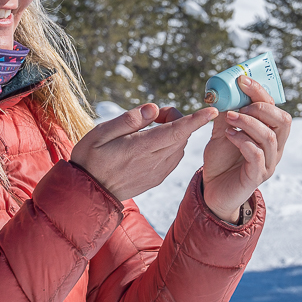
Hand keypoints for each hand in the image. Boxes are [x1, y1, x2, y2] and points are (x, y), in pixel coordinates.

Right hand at [70, 103, 216, 201]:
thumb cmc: (90, 159)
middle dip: (176, 119)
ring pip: (179, 146)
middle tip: (153, 115)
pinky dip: (171, 144)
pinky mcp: (157, 177)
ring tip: (149, 127)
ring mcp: (157, 172)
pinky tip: (152, 142)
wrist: (88, 193)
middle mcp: (154, 162)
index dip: (196, 120)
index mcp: (141, 148)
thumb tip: (153, 108)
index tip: (213, 111)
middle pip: (181, 136)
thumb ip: (129, 120)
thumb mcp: (100, 133)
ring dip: (174, 132)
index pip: (176, 131)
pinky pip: (173, 157)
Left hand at [202, 76, 291, 222]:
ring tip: (228, 119)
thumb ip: (226, 114)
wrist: (212, 191)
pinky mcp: (257, 176)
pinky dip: (243, 141)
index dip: (261, 92)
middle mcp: (275, 148)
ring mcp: (268, 163)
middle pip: (283, 121)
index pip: (275, 108)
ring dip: (248, 123)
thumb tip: (224, 91)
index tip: (242, 80)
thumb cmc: (221, 161)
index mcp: (270, 134)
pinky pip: (257, 155)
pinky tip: (229, 136)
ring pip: (269, 137)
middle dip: (261, 108)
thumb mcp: (222, 132)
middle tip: (238, 107)